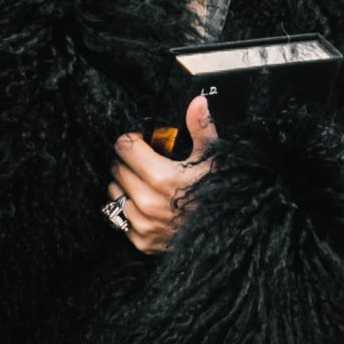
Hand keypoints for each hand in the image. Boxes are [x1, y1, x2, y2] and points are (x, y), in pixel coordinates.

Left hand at [107, 97, 216, 254]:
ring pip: (114, 194)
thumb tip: (198, 101)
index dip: (132, 141)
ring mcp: (143, 224)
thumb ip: (201, 129)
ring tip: (144, 183)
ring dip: (124, 185)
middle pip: (117, 169)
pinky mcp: (142, 242)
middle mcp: (148, 202)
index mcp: (162, 177)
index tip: (142, 142)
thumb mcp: (213, 158)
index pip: (125, 148)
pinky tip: (146, 205)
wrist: (229, 233)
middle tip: (144, 163)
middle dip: (127, 162)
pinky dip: (128, 210)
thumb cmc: (220, 193)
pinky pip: (120, 220)